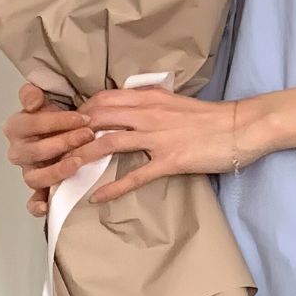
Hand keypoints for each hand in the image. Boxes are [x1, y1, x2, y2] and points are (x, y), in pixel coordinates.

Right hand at [3, 82, 96, 216]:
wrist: (61, 133)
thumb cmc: (53, 118)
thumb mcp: (43, 100)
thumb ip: (32, 95)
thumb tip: (32, 101)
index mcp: (15, 128)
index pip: (34, 123)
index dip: (59, 121)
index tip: (84, 118)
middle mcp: (18, 152)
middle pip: (38, 151)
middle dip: (65, 142)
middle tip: (88, 135)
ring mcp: (28, 172)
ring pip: (36, 177)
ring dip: (57, 171)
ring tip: (78, 162)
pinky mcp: (38, 190)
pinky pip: (32, 202)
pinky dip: (37, 206)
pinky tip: (47, 207)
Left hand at [76, 87, 258, 202]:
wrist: (240, 128)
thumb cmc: (210, 119)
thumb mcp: (175, 102)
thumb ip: (151, 104)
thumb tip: (130, 107)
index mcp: (149, 97)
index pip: (103, 99)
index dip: (79, 111)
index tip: (66, 125)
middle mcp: (149, 113)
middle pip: (98, 118)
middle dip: (72, 132)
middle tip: (54, 148)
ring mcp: (158, 137)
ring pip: (110, 142)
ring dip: (84, 155)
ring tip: (65, 169)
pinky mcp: (170, 160)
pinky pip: (136, 175)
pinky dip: (114, 187)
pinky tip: (98, 197)